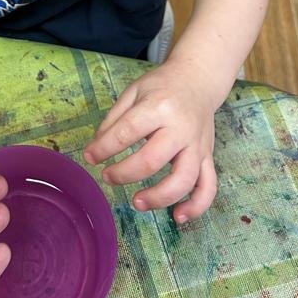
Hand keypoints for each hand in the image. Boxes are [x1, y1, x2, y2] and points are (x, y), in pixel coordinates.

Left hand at [84, 60, 217, 221]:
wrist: (198, 80)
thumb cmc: (161, 87)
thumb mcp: (134, 92)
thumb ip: (114, 119)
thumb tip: (97, 148)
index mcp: (158, 107)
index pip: (128, 131)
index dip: (104, 148)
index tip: (90, 157)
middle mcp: (181, 127)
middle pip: (152, 160)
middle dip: (124, 174)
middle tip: (108, 177)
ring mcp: (198, 144)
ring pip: (184, 179)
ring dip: (159, 197)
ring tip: (136, 202)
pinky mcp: (208, 156)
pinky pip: (208, 186)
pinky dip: (196, 206)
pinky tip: (178, 217)